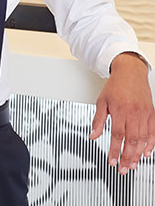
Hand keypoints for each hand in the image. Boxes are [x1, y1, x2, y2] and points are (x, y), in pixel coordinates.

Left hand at [90, 52, 154, 173]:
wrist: (130, 72)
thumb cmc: (115, 86)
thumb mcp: (102, 101)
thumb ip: (98, 120)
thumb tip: (93, 136)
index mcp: (119, 110)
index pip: (117, 136)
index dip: (114, 151)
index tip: (112, 161)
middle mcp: (133, 113)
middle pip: (131, 140)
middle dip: (127, 158)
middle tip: (123, 169)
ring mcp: (144, 114)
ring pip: (143, 139)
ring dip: (138, 154)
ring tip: (133, 165)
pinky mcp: (151, 113)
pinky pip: (153, 132)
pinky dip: (151, 144)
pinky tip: (147, 153)